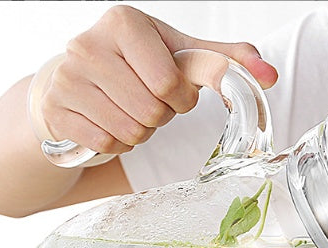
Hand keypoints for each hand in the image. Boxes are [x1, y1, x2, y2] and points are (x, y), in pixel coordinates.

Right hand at [38, 5, 277, 154]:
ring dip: (142, 132)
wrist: (80, 79)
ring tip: (130, 110)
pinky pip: (107, 145)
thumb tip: (270, 76)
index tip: (172, 89)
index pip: (171, 84)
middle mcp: (88, 44)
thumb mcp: (179, 55)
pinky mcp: (56, 109)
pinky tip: (110, 122)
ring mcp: (67, 77)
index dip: (181, 97)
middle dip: (161, 116)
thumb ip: (226, 62)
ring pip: (131, 132)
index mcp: (124, 22)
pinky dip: (118, 143)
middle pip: (152, 112)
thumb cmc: (138, 66)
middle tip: (149, 101)